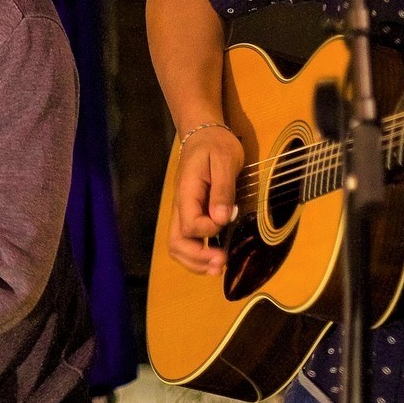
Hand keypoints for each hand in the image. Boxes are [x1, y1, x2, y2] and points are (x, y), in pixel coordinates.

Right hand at [167, 123, 240, 274]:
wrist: (204, 134)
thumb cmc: (216, 144)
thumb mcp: (224, 161)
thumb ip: (222, 189)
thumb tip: (221, 218)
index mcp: (187, 193)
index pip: (190, 224)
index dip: (209, 230)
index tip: (227, 219)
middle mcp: (180, 207)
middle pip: (176, 243)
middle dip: (197, 259)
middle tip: (221, 265)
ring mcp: (184, 212)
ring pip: (178, 246)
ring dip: (196, 262)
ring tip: (218, 268)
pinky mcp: (191, 214)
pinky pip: (188, 241)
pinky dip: (198, 256)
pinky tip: (215, 259)